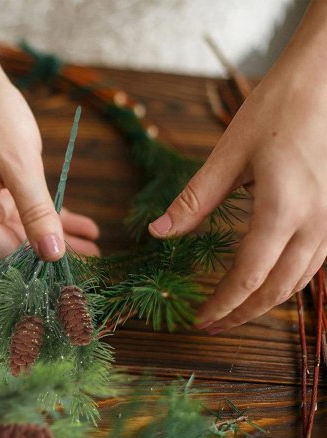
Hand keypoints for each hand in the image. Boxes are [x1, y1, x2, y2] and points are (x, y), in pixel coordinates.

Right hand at [0, 0, 98, 259]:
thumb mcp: (20, 166)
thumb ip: (36, 212)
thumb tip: (52, 254)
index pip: (8, 251)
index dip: (42, 261)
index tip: (76, 268)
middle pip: (18, 241)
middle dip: (56, 248)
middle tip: (93, 259)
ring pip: (25, 225)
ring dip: (58, 232)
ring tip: (93, 245)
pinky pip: (23, 206)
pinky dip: (50, 212)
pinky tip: (80, 224)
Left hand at [149, 3, 326, 332]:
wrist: (326, 79)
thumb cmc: (277, 110)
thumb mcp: (229, 154)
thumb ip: (194, 199)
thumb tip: (159, 232)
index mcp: (283, 209)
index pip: (249, 276)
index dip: (223, 304)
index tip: (200, 320)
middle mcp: (315, 223)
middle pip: (278, 289)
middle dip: (243, 314)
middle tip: (213, 325)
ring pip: (300, 281)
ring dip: (266, 302)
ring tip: (235, 312)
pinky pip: (314, 264)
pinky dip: (286, 282)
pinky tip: (267, 282)